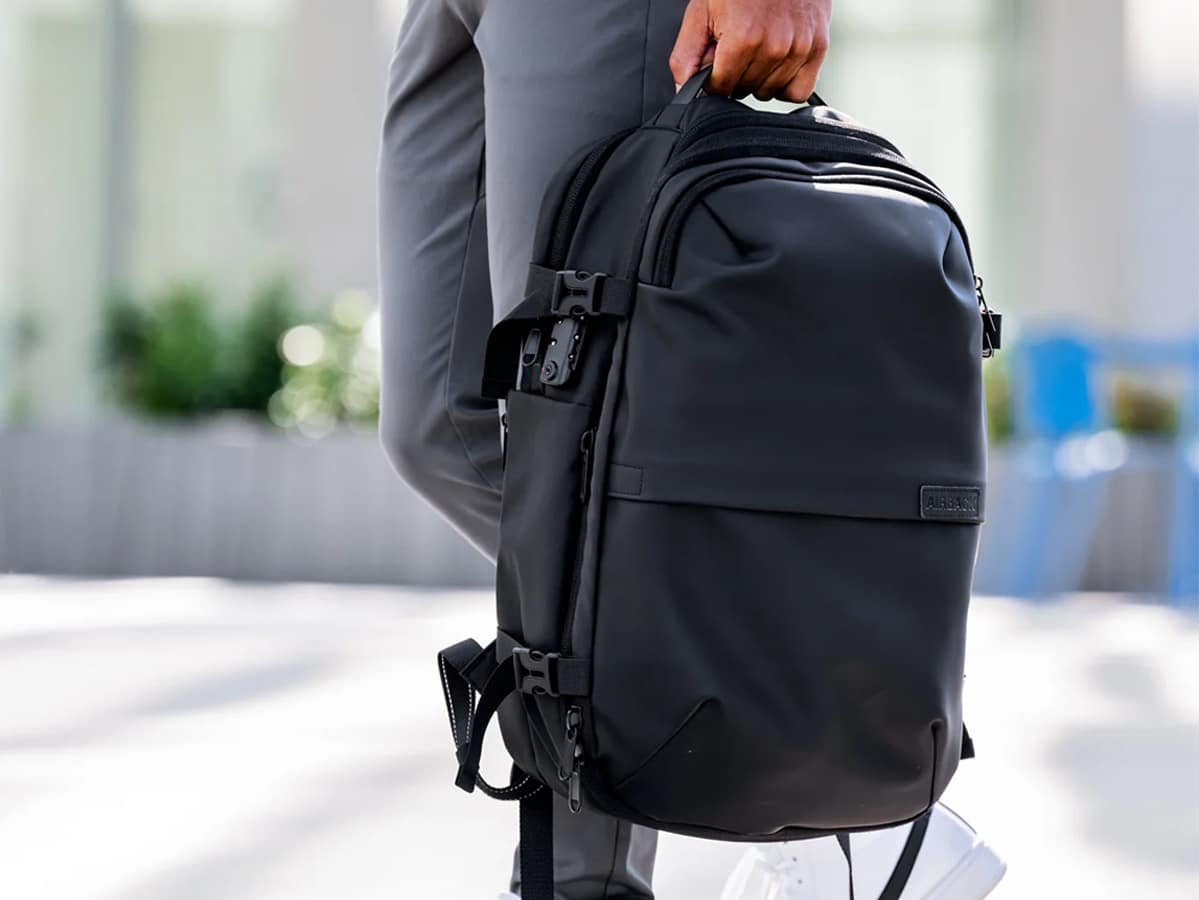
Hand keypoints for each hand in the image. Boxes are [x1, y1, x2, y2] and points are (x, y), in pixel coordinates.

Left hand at [670, 0, 831, 101]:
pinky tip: (777, 65)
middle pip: (744, 91)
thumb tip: (684, 90)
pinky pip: (799, 91)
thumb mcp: (702, 11)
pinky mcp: (818, 48)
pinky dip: (787, 84)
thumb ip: (687, 54)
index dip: (714, 79)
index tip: (718, 63)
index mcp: (743, 38)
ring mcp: (799, 48)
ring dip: (760, 80)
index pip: (720, 88)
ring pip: (769, 93)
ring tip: (759, 49)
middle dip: (736, 75)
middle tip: (738, 48)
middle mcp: (774, 46)